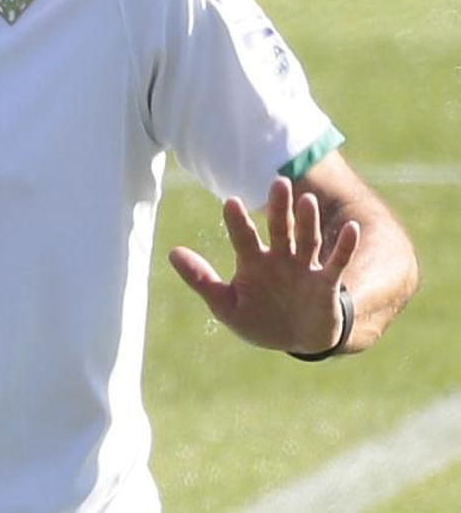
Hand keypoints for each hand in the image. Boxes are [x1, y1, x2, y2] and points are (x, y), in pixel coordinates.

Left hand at [169, 176, 359, 352]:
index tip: (231, 202)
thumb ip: (201, 279)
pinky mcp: (326, 284)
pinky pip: (337, 262)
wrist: (296, 341)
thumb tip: (172, 252)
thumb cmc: (259, 320)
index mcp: (252, 261)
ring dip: (308, 221)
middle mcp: (279, 259)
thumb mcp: (226, 305)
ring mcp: (304, 268)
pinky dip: (344, 246)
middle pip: (279, 228)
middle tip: (278, 182)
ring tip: (307, 200)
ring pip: (307, 239)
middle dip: (279, 208)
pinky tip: (351, 228)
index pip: (243, 237)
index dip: (237, 222)